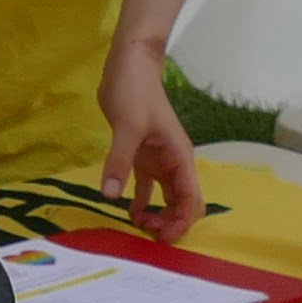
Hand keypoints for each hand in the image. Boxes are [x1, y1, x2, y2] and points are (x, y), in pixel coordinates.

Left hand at [95, 39, 207, 233]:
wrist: (129, 66)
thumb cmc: (135, 92)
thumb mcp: (127, 126)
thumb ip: (119, 160)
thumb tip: (110, 194)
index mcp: (179, 156)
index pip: (191, 198)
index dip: (182, 221)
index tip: (163, 236)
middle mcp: (173, 162)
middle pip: (182, 202)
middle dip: (171, 223)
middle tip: (147, 235)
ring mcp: (158, 160)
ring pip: (166, 198)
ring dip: (158, 215)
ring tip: (139, 228)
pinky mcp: (141, 156)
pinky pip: (145, 187)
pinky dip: (140, 202)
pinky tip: (127, 211)